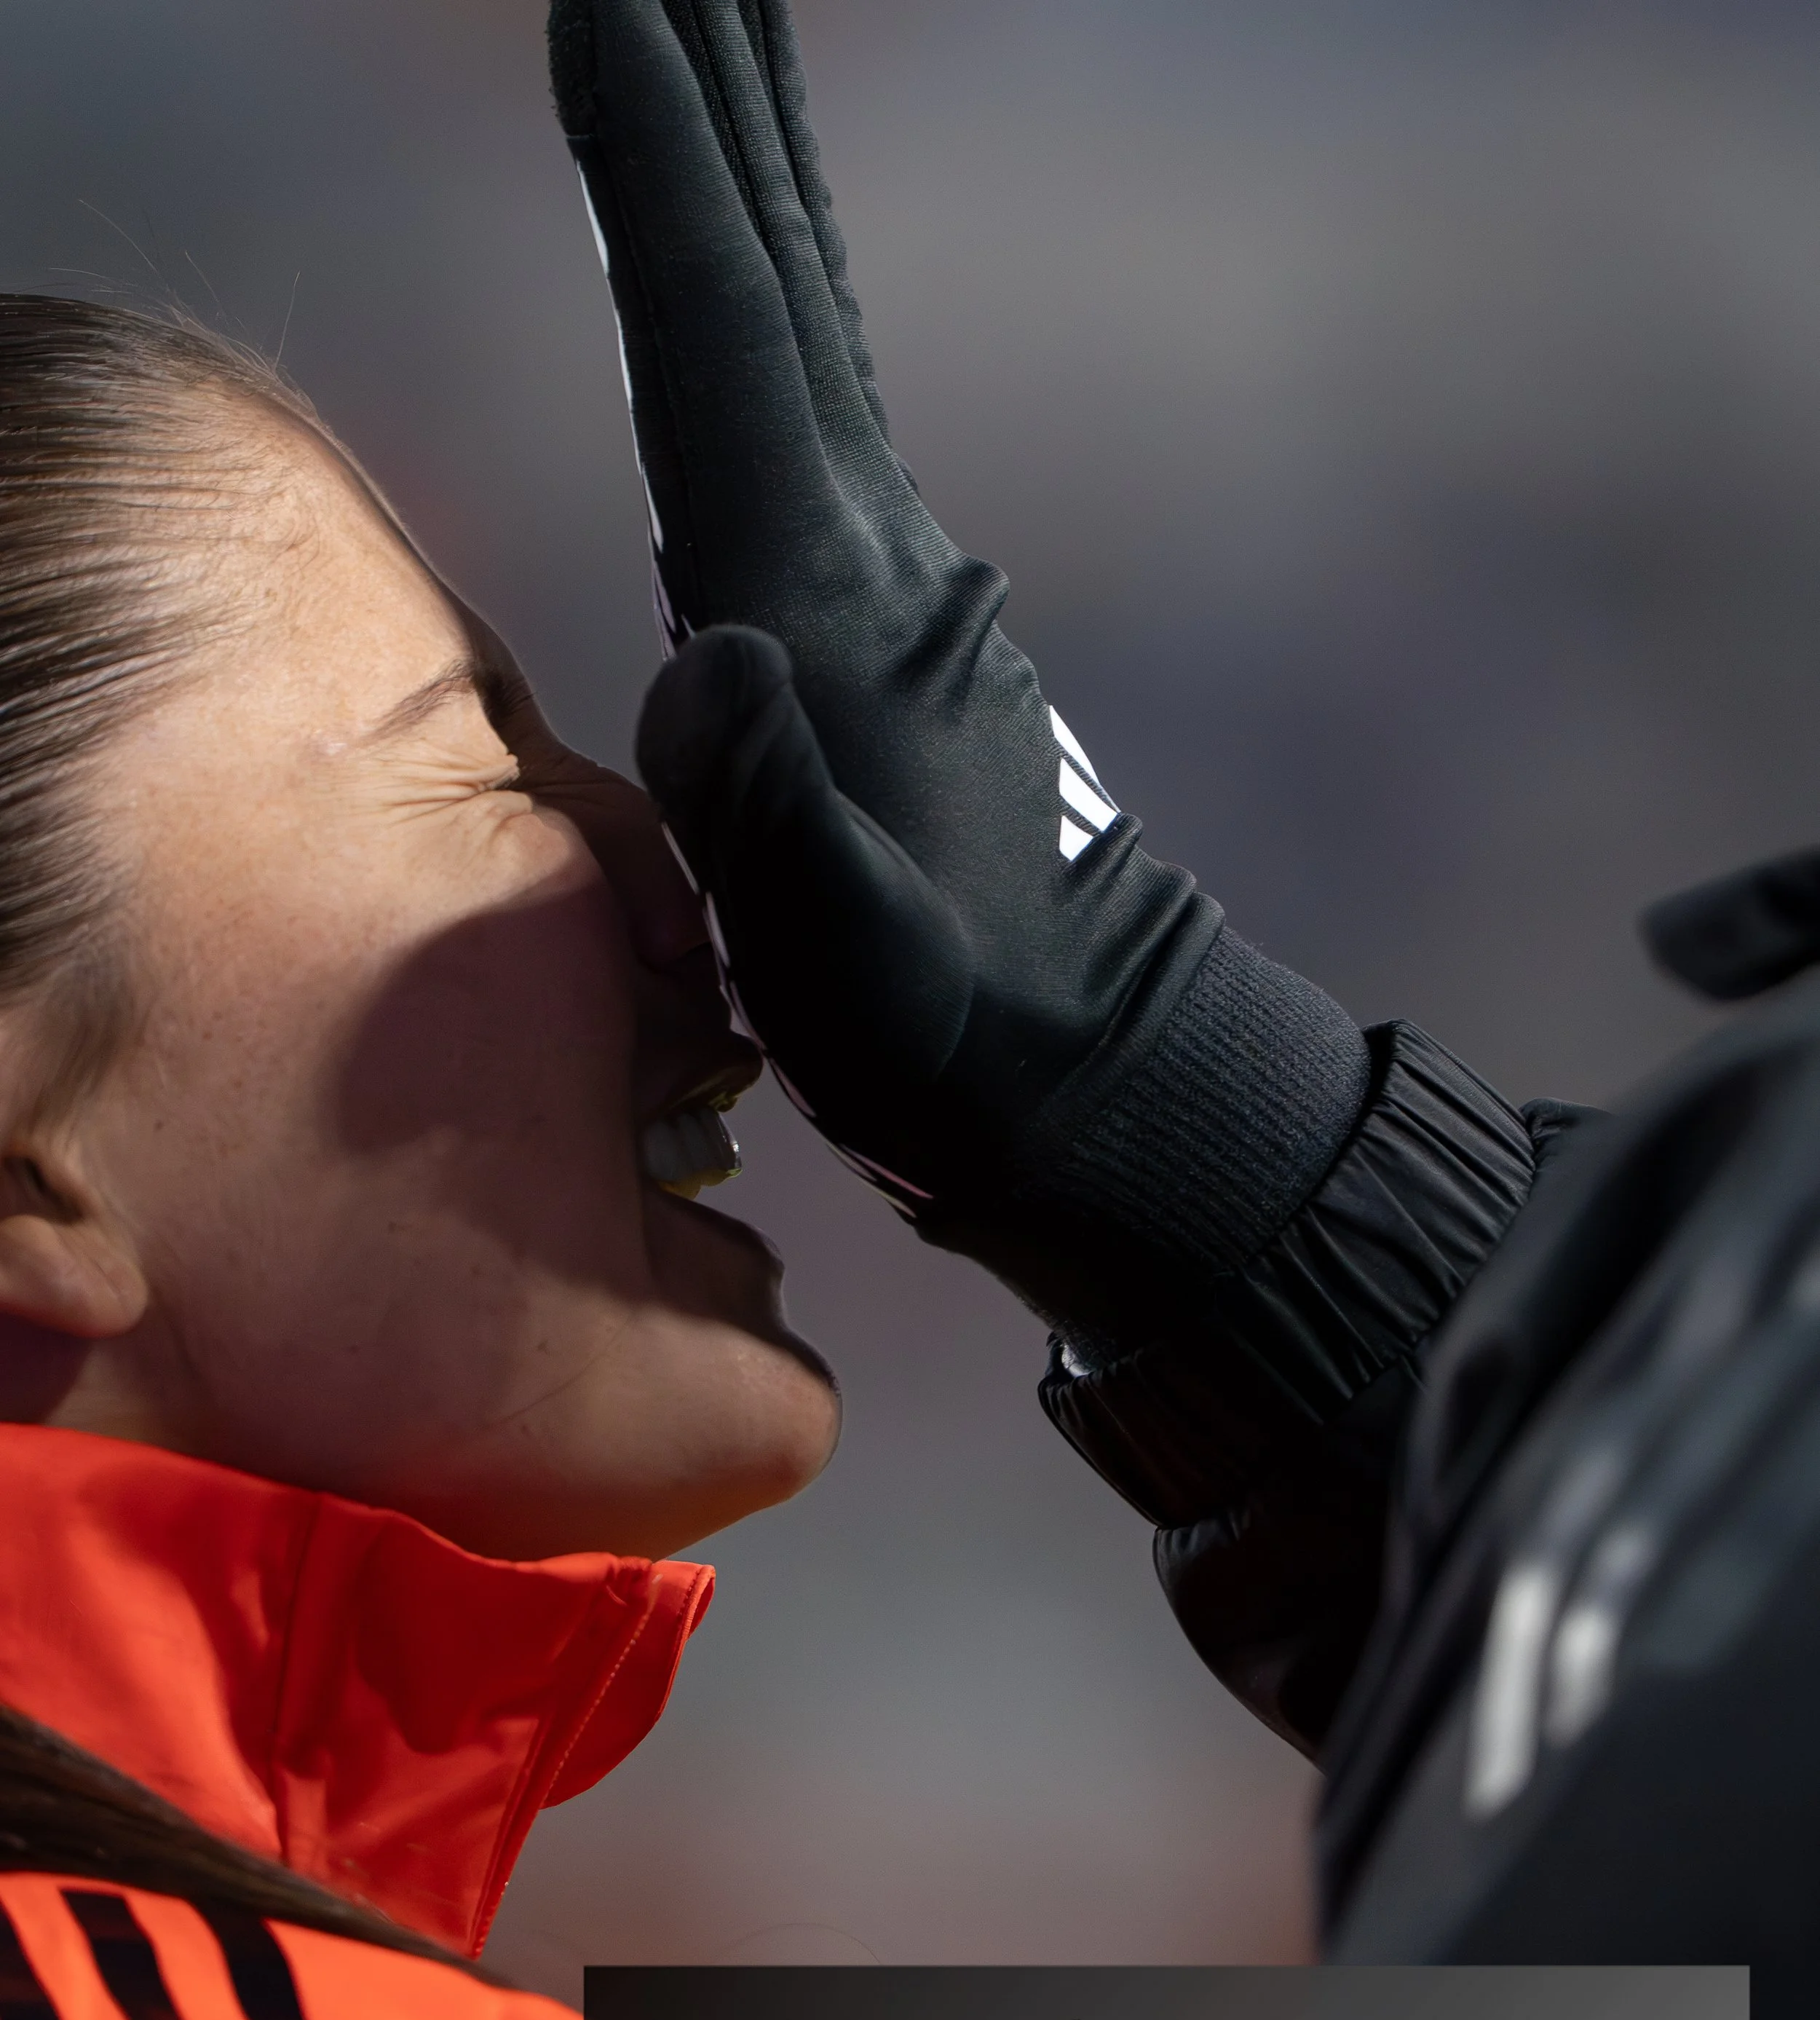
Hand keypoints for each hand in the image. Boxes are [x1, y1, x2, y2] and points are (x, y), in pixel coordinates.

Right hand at [551, 0, 1365, 1334]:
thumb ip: (777, 821)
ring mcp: (882, 571)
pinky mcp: (882, 615)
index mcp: (826, 605)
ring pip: (797, 321)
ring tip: (697, 32)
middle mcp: (861, 549)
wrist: (1082, 1071)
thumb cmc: (950, 1040)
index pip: (720, 344)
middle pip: (775, 276)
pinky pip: (801, 404)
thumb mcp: (855, 970)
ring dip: (741, 169)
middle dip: (712, 94)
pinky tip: (741, 281)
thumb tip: (714, 650)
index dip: (658, 168)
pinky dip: (761, 297)